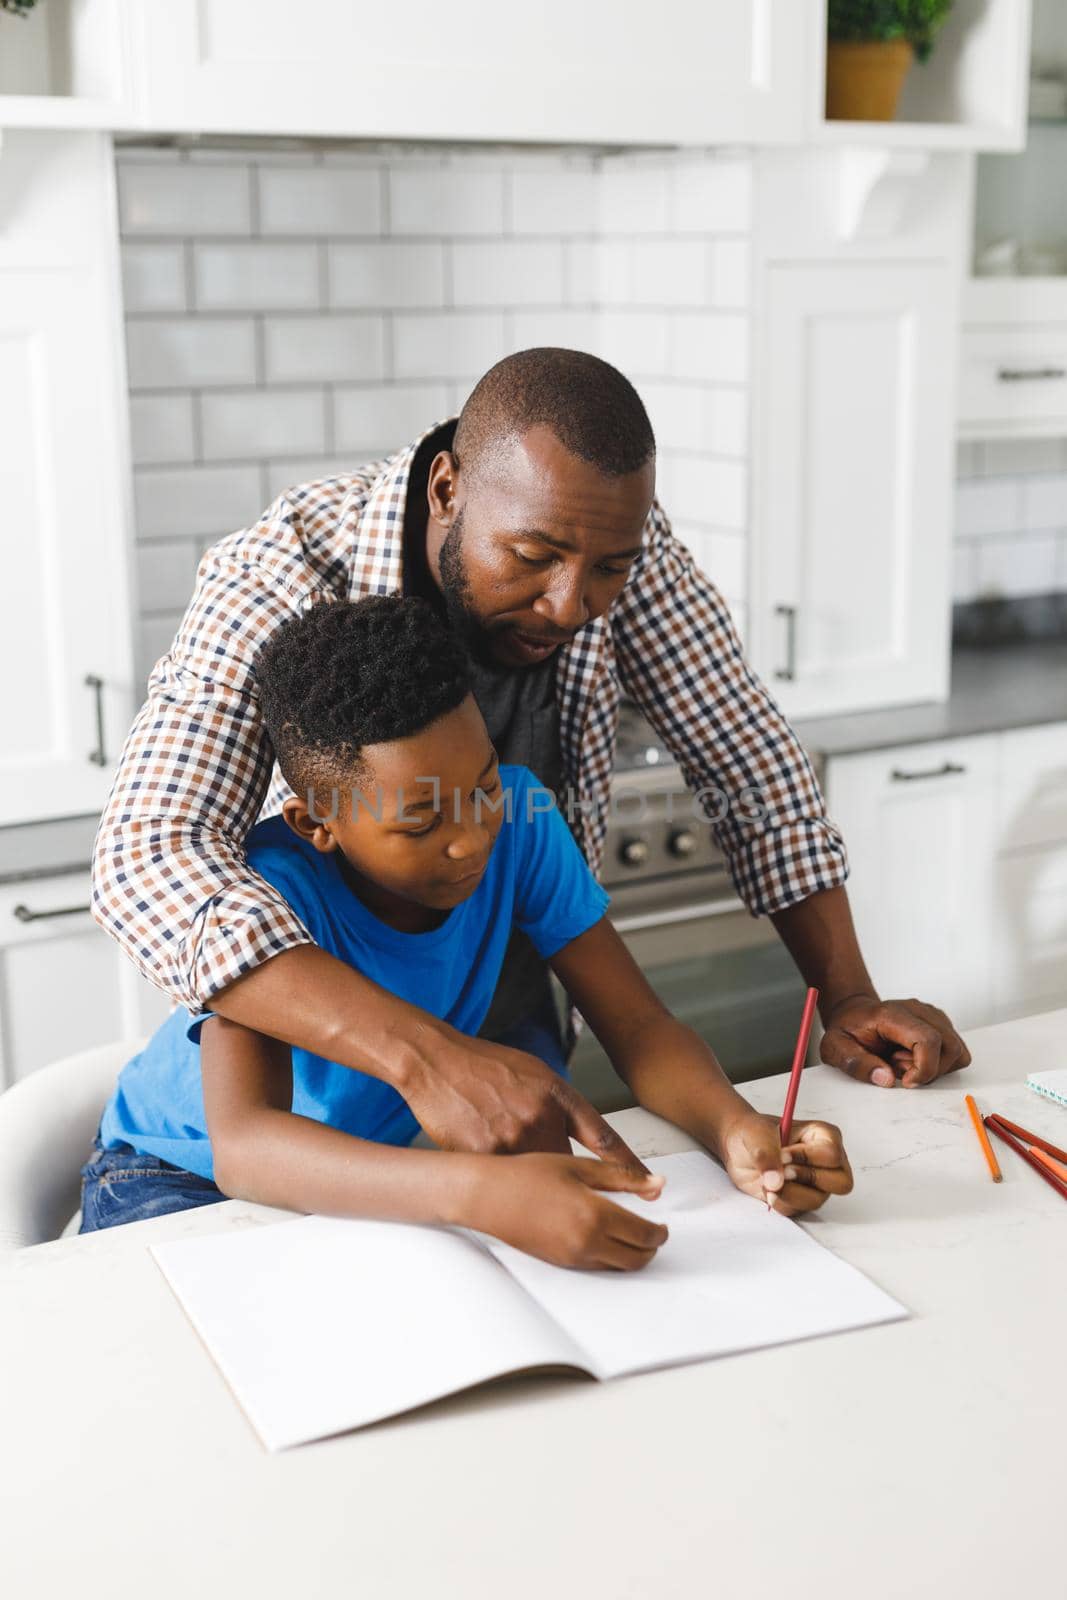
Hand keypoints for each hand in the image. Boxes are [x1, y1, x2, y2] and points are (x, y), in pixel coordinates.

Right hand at [404, 1031, 651, 1177]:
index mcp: (557, 1099)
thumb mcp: (541, 1075)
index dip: (629, 1168)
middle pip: (569, 1170)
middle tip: (550, 1171)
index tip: (653, 1188)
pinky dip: (503, 1177)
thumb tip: (596, 1141)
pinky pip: (504, 1180)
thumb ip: (569, 1109)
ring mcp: (509, 1141)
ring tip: (511, 1158)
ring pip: (536, 1179)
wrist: (437, 1061)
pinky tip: (489, 1157)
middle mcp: (539, 1121)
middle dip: (566, 1176)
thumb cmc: (487, 1065)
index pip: (603, 1141)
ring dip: (533, 1179)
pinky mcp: (481, 1157)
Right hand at [471, 1153, 667, 1269]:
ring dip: (632, 1255)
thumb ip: (623, 1177)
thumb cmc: (528, 1175)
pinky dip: (611, 1258)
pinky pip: (598, 1268)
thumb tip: (656, 1184)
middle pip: (637, 1259)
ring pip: (619, 1268)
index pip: (645, 1234)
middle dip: (651, 1248)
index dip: (660, 1231)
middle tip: (653, 1232)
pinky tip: (605, 1237)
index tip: (662, 1224)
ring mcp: (573, 1257)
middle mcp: (586, 1242)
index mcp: (595, 1214)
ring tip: (630, 1233)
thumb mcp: (579, 1167)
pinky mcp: (561, 1264)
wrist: (489, 1195)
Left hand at [717, 1109, 852, 1216]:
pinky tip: (767, 1190)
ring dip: (790, 1193)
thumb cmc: (754, 1133)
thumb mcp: (757, 1133)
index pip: (832, 1154)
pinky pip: (797, 1210)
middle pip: (840, 1182)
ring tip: (769, 1181)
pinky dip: (779, 1203)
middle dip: (807, 1179)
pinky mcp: (801, 1200)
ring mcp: (816, 1184)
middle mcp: (825, 1162)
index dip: (807, 1157)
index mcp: (823, 1136)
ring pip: (817, 1200)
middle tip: (783, 1172)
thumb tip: (775, 1180)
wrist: (738, 1148)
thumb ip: (766, 1152)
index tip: (783, 1155)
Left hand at [820, 994, 970, 1087]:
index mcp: (893, 1014)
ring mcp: (932, 1015)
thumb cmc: (847, 1030)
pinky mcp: (940, 1024)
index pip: (929, 1040)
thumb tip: (886, 1079)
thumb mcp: (835, 1047)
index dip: (924, 1068)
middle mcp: (919, 1010)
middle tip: (898, 1067)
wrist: (854, 1012)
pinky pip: (956, 1051)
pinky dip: (940, 1063)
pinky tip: (914, 1058)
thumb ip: (856, 1063)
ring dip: (935, 1066)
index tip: (905, 1081)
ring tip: (904, 1061)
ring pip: (957, 1051)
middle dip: (929, 1069)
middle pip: (950, 1047)